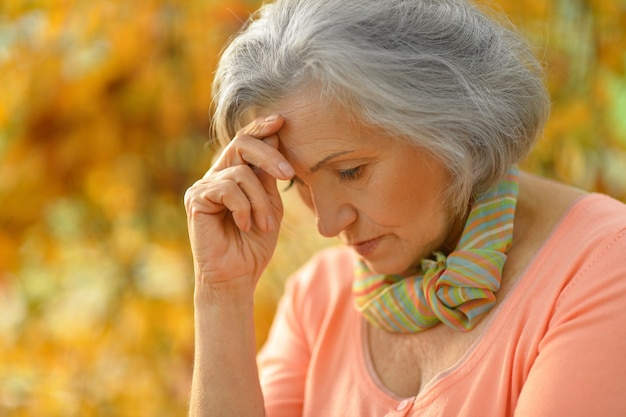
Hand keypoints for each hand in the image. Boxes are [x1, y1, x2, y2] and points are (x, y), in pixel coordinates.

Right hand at [184, 115, 293, 291]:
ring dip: (260, 201)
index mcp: (234, 174)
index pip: (246, 142)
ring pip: (240, 173)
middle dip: (269, 156)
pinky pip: (227, 188)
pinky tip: (243, 225)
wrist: (237, 276)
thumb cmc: (254, 244)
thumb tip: (275, 137)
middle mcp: (216, 175)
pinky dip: (243, 208)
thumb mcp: (269, 204)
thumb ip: (268, 175)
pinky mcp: (196, 199)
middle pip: (242, 145)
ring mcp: (204, 186)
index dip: (261, 128)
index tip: (281, 120)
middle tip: (288, 175)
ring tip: (264, 224)